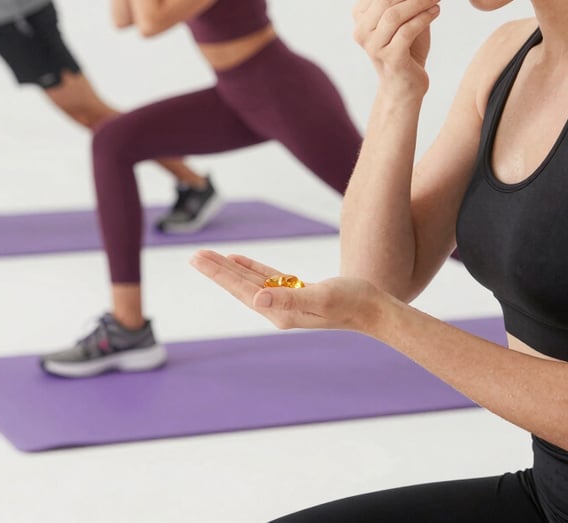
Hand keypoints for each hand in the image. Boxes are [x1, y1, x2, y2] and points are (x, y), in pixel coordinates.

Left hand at [190, 250, 383, 333]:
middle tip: (194, 255)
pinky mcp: (296, 292)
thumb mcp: (320, 298)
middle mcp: (278, 309)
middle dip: (216, 270)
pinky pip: (266, 277)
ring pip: (250, 280)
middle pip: (240, 285)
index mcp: (280, 312)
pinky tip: (237, 260)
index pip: (242, 289)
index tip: (199, 260)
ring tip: (208, 257)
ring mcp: (286, 301)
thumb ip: (288, 299)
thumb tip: (257, 299)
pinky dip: (250, 267)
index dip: (219, 274)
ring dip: (229, 268)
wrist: (373, 309)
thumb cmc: (351, 302)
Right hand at [352, 0, 444, 95]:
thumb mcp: (407, 19)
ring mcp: (373, 46)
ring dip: (420, 0)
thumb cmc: (406, 49)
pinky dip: (424, 17)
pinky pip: (407, 31)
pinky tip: (436, 11)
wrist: (405, 85)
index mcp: (360, 16)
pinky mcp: (389, 58)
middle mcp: (361, 30)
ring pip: (394, 14)